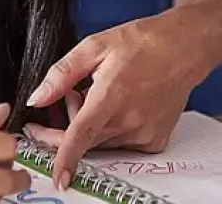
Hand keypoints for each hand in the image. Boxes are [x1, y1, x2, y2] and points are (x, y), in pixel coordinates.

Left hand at [22, 9, 216, 188]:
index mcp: (112, 94)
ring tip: (100, 94)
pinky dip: (112, 130)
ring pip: (102, 143)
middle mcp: (130, 119)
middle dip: (66, 127)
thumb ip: (61, 74)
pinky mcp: (154, 141)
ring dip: (90, 127)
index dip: (66, 158)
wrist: (184, 48)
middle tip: (68, 98)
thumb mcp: (95, 46)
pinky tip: (119, 106)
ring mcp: (145, 133)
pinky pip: (121, 144)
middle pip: (86, 142)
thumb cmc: (144, 42)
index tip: (58, 178)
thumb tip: (38, 98)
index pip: (82, 134)